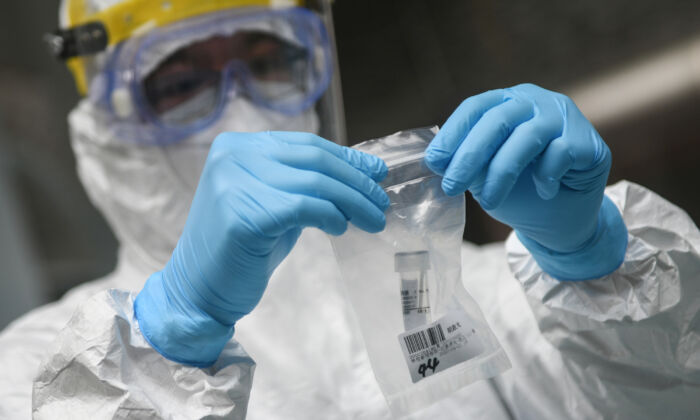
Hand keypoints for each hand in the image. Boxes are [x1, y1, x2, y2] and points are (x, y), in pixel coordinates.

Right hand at [135, 132, 388, 365]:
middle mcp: (233, 156)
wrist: (199, 290)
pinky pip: (304, 207)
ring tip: (374, 220)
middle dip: (356, 181)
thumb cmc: (241, 249)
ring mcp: (234, 183)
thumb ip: (308, 183)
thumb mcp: (276, 204)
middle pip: (314, 160)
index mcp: (237, 146)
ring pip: (315, 183)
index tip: (376, 172)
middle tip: (380, 202)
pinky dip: (331, 216)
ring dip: (353, 202)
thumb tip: (364, 169)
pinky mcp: (243, 214)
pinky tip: (341, 228)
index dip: (346, 158)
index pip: (306, 145)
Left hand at [425, 83, 626, 279]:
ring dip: (501, 173)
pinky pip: (559, 153)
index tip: (433, 162)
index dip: (452, 134)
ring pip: (526, 137)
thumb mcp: (485, 177)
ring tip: (488, 202)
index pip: (475, 108)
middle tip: (451, 187)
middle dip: (469, 157)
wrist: (562, 220)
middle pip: (497, 121)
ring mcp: (564, 117)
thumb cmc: (520, 192)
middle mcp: (535, 102)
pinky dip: (545, 177)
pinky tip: (544, 191)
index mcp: (506, 103)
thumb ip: (467, 163)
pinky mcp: (587, 140)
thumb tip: (436, 161)